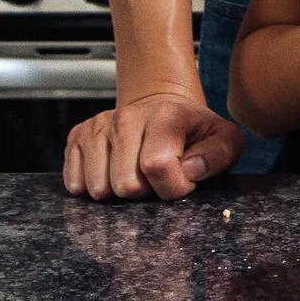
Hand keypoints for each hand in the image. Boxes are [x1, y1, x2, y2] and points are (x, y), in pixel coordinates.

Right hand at [63, 89, 245, 200]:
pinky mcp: (76, 137)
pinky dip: (94, 187)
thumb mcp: (224, 140)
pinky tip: (113, 171)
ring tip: (137, 172)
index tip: (183, 179)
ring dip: (119, 191)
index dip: (173, 187)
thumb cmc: (193, 132)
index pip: (158, 166)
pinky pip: (75, 185)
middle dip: (146, 192)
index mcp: (165, 115)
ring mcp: (98, 126)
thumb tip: (189, 169)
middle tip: (157, 176)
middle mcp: (127, 117)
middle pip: (126, 185)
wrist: (161, 108)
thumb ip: (219, 155)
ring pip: (99, 189)